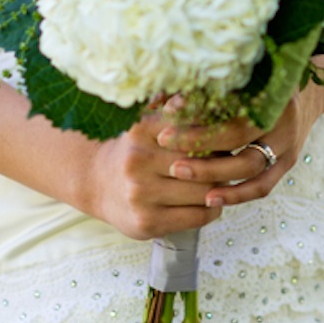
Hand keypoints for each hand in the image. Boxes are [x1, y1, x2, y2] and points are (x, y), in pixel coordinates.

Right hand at [85, 105, 227, 241]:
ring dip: (220, 189)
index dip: (217, 136)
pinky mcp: (146, 222)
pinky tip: (209, 202)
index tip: (223, 140)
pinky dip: (211, 209)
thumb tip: (199, 99)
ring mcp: (140, 194)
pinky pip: (197, 216)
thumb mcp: (147, 124)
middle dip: (221, 164)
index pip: (197, 131)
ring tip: (220, 183)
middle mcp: (138, 160)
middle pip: (204, 162)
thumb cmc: (134, 150)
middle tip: (228, 163)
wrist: (95, 183)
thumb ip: (173, 109)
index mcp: (141, 130)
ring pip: (204, 192)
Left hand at [153, 69, 323, 214]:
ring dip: (213, 173)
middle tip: (164, 143)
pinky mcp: (288, 163)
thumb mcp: (243, 76)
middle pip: (238, 137)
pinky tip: (211, 199)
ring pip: (250, 166)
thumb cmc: (266, 81)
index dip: (198, 111)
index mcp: (270, 90)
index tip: (167, 114)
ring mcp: (288, 144)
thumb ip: (209, 86)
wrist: (309, 95)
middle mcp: (282, 119)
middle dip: (199, 143)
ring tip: (180, 174)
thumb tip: (164, 98)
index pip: (229, 102)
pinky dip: (237, 195)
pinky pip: (264, 186)